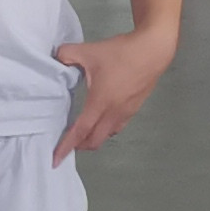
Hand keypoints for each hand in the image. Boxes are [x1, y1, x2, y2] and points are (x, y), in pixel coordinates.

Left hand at [51, 19, 177, 155]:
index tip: (56, 159)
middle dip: (80, 146)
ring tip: (84, 132)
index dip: (67, 146)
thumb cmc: (122, 53)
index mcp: (100, 102)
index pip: (80, 131)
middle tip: (68, 143)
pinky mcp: (135, 107)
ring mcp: (126, 112)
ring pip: (107, 135)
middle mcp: (113, 112)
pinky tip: (103, 118)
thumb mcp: (89, 50)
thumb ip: (67, 54)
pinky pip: (118, 126)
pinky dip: (107, 129)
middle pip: (94, 140)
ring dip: (94, 138)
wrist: (153, 50)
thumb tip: (56, 57)